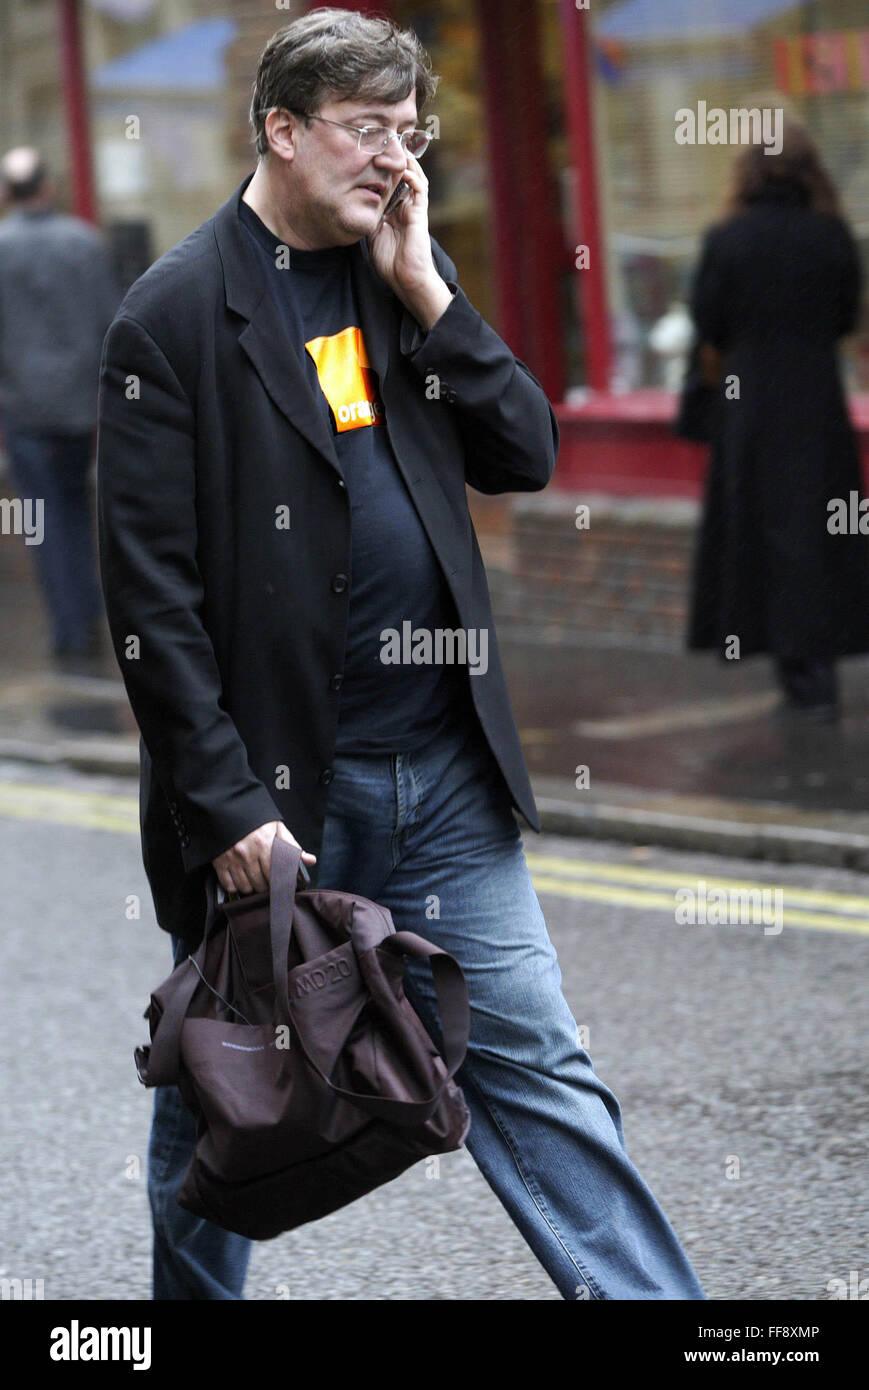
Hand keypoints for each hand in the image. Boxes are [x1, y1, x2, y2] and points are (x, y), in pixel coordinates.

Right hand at [211, 821, 315, 895]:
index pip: (275, 875)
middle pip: (260, 884)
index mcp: (264, 843)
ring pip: (245, 887)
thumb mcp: (276, 827)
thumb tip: (310, 860)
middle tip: (267, 881)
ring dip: (251, 888)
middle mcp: (248, 853)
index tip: (280, 882)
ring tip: (254, 880)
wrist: (227, 806)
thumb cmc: (255, 819)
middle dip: (265, 886)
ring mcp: (232, 858)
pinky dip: (235, 887)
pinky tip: (240, 880)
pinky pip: (228, 885)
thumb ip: (292, 845)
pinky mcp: (219, 861)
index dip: (279, 882)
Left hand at [366, 153, 452, 330]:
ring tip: (396, 146)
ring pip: (413, 177)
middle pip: (401, 174)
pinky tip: (404, 168)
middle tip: (384, 140)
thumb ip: (366, 218)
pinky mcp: (420, 214)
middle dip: (394, 157)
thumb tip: (351, 206)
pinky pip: (420, 189)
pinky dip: (413, 177)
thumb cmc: (389, 261)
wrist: (405, 279)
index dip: (381, 167)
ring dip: (405, 162)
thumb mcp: (371, 234)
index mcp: (393, 210)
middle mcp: (404, 205)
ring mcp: (413, 208)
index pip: (388, 182)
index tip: (370, 152)